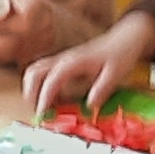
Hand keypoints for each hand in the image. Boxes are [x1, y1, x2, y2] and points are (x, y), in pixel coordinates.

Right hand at [21, 13, 154, 114]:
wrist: (124, 38)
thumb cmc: (120, 55)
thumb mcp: (116, 73)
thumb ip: (102, 89)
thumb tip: (89, 106)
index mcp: (74, 62)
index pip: (52, 79)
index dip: (45, 97)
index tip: (42, 114)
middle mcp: (63, 60)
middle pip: (34, 72)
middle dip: (30, 93)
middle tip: (38, 114)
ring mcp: (62, 61)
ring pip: (35, 71)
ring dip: (32, 90)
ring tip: (44, 110)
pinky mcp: (63, 64)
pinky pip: (44, 74)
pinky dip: (41, 88)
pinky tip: (53, 103)